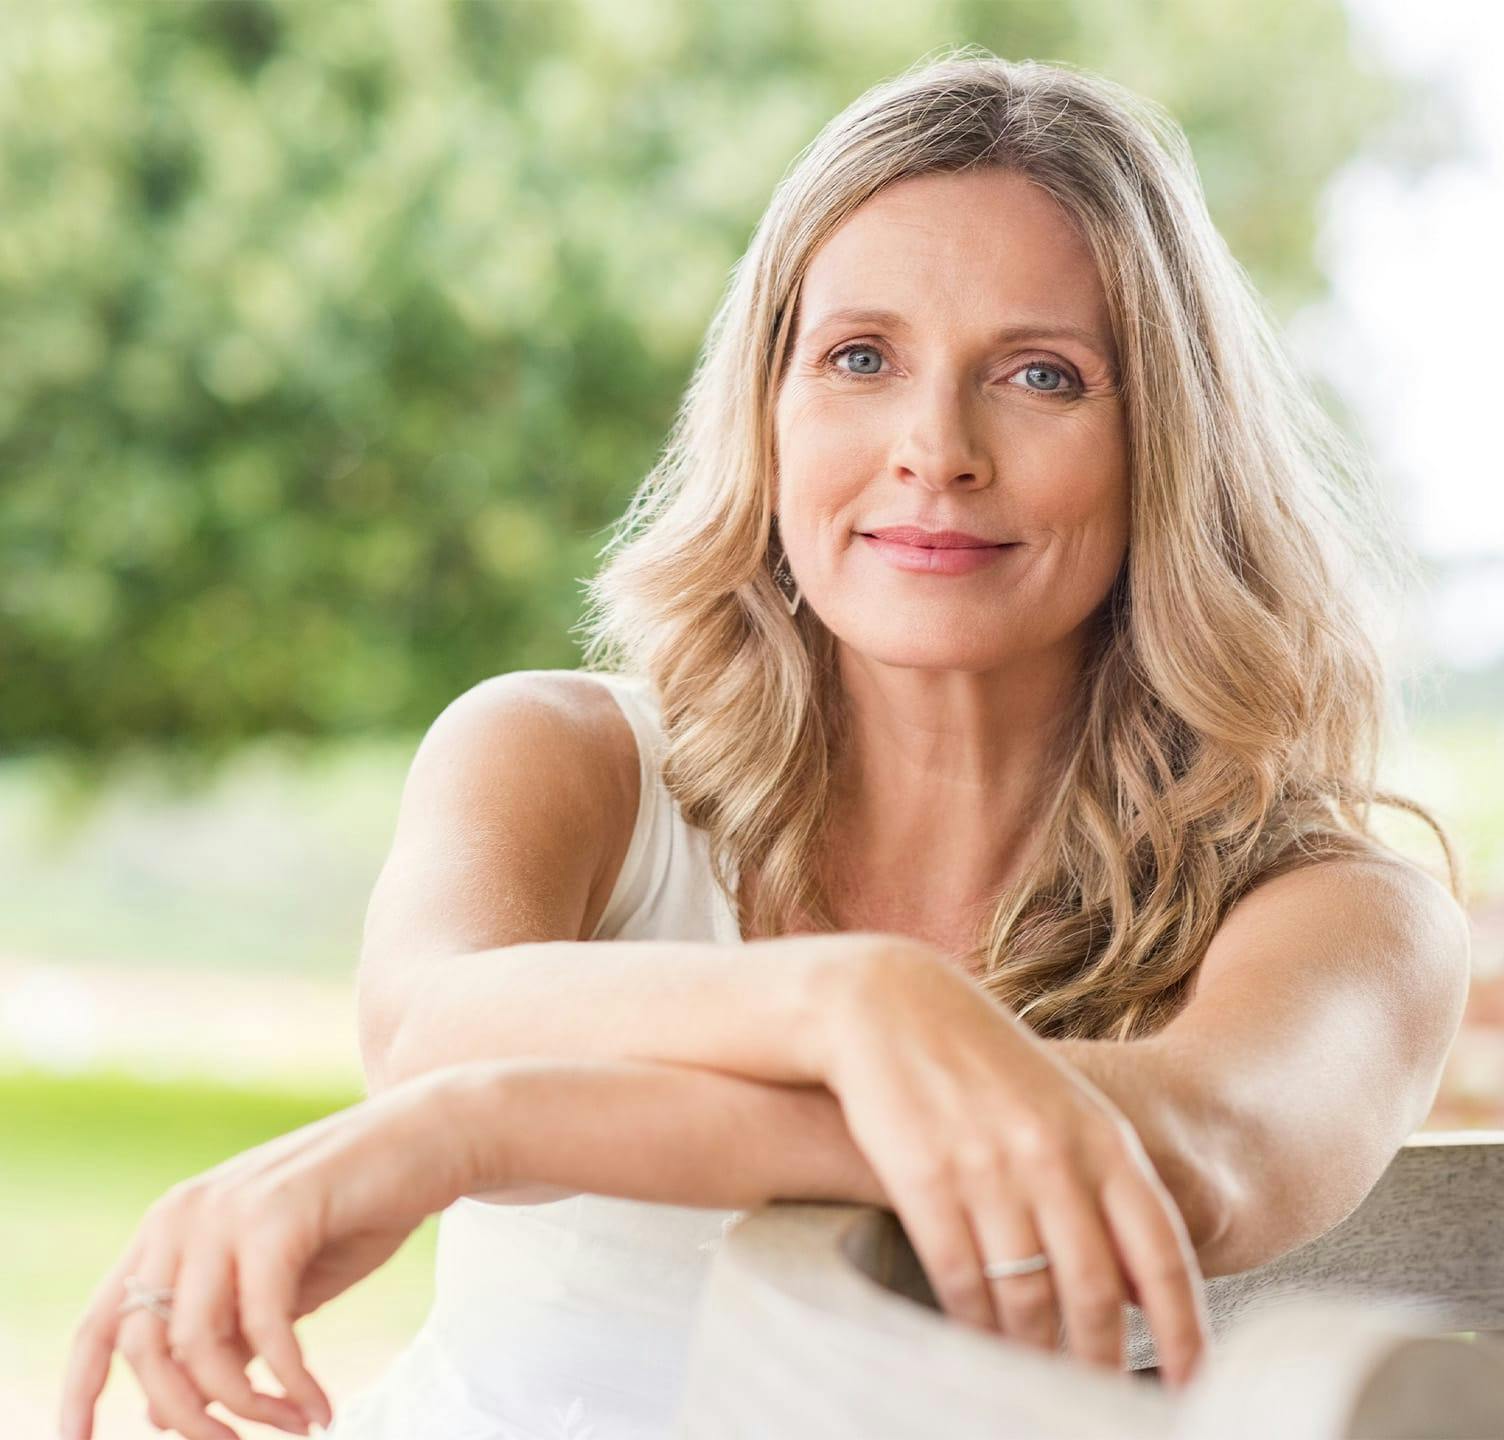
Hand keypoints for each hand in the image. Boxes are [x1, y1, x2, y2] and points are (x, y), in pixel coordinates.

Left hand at [59, 1068, 476, 1439]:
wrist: (432, 1137)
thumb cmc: (359, 1210)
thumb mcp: (281, 1284)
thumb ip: (226, 1334)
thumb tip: (166, 1412)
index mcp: (172, 1224)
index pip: (101, 1323)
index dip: (78, 1393)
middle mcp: (183, 1213)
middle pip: (146, 1351)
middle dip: (189, 1419)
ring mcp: (227, 1209)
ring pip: (198, 1347)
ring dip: (247, 1409)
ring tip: (298, 1424)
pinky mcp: (277, 1215)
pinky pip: (264, 1327)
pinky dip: (290, 1381)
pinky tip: (321, 1406)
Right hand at [822, 940, 1211, 1388]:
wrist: (889, 1004)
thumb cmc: (982, 1063)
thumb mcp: (1061, 1110)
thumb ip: (1104, 1186)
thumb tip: (1140, 1288)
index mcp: (1101, 1138)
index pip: (1161, 1254)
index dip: (1183, 1330)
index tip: (1193, 1387)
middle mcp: (1053, 1156)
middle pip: (1095, 1292)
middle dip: (1101, 1362)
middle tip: (1098, 1400)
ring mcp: (988, 1168)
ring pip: (1026, 1297)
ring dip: (1033, 1354)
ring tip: (1034, 1381)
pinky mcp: (925, 1179)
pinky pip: (960, 1280)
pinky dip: (972, 1325)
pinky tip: (976, 1343)